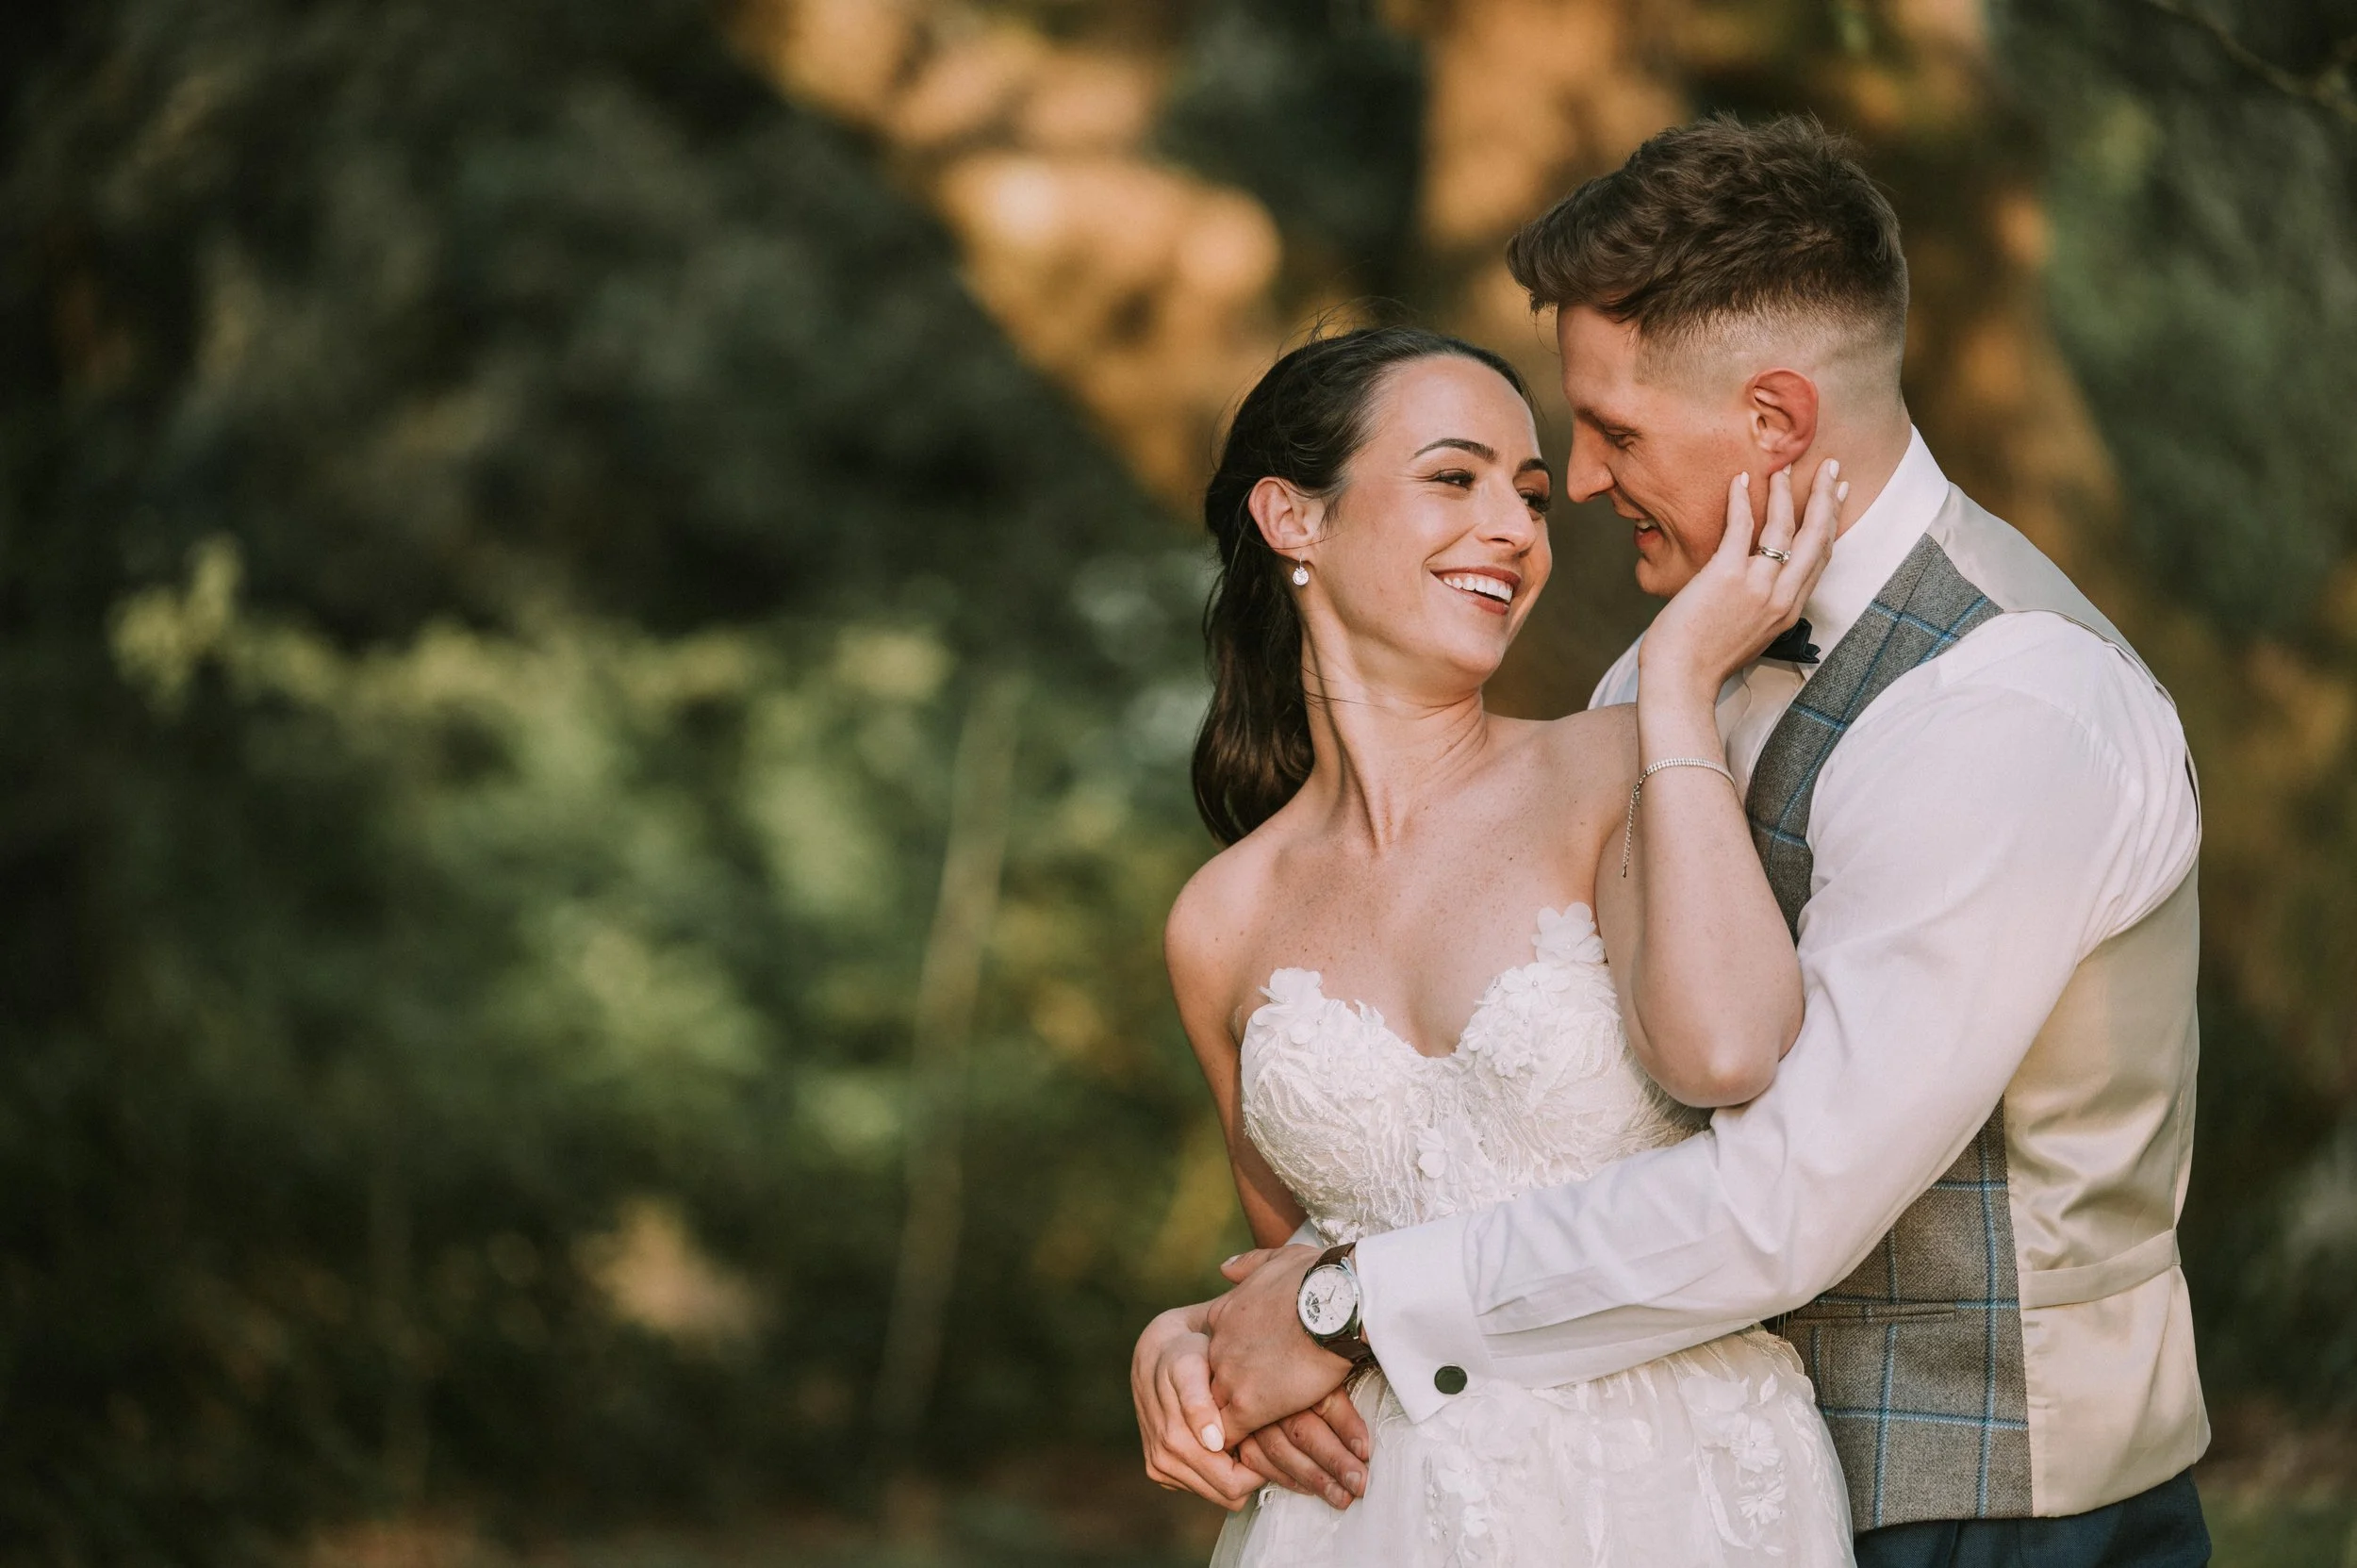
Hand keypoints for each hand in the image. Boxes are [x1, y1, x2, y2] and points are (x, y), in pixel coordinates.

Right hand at [1131, 1302, 1263, 1508]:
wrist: (1157, 1352)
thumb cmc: (1183, 1354)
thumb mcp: (1190, 1365)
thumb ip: (1199, 1402)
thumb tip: (1212, 1442)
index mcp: (1174, 1442)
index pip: (1232, 1484)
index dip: (1258, 1467)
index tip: (1271, 1438)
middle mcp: (1163, 1462)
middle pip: (1227, 1494)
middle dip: (1251, 1472)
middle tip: (1265, 1436)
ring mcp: (1161, 1468)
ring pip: (1218, 1492)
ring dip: (1236, 1470)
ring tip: (1248, 1433)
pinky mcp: (1162, 1468)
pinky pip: (1204, 1485)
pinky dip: (1220, 1467)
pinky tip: (1228, 1437)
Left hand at [1215, 1251, 1372, 1509]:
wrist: (1336, 1302)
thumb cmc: (1319, 1278)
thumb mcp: (1277, 1259)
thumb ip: (1247, 1265)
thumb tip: (1224, 1268)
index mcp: (1225, 1315)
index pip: (1212, 1354)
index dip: (1226, 1370)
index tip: (1243, 1381)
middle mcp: (1219, 1347)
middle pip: (1207, 1387)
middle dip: (1218, 1405)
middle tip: (1232, 1425)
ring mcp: (1230, 1377)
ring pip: (1213, 1415)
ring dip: (1226, 1432)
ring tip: (1237, 1452)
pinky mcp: (1249, 1405)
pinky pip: (1232, 1438)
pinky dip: (1240, 1452)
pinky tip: (1252, 1461)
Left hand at [1639, 459, 1844, 707]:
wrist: (1681, 682)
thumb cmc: (1704, 661)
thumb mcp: (1750, 637)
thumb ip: (1761, 609)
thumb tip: (1755, 585)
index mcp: (1790, 611)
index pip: (1821, 558)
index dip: (1832, 523)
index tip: (1839, 496)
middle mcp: (1782, 597)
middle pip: (1815, 537)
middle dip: (1827, 498)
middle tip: (1832, 467)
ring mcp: (1757, 585)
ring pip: (1783, 527)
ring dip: (1785, 492)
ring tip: (1783, 468)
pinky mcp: (1727, 576)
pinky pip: (1741, 527)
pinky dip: (1741, 500)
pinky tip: (1739, 480)